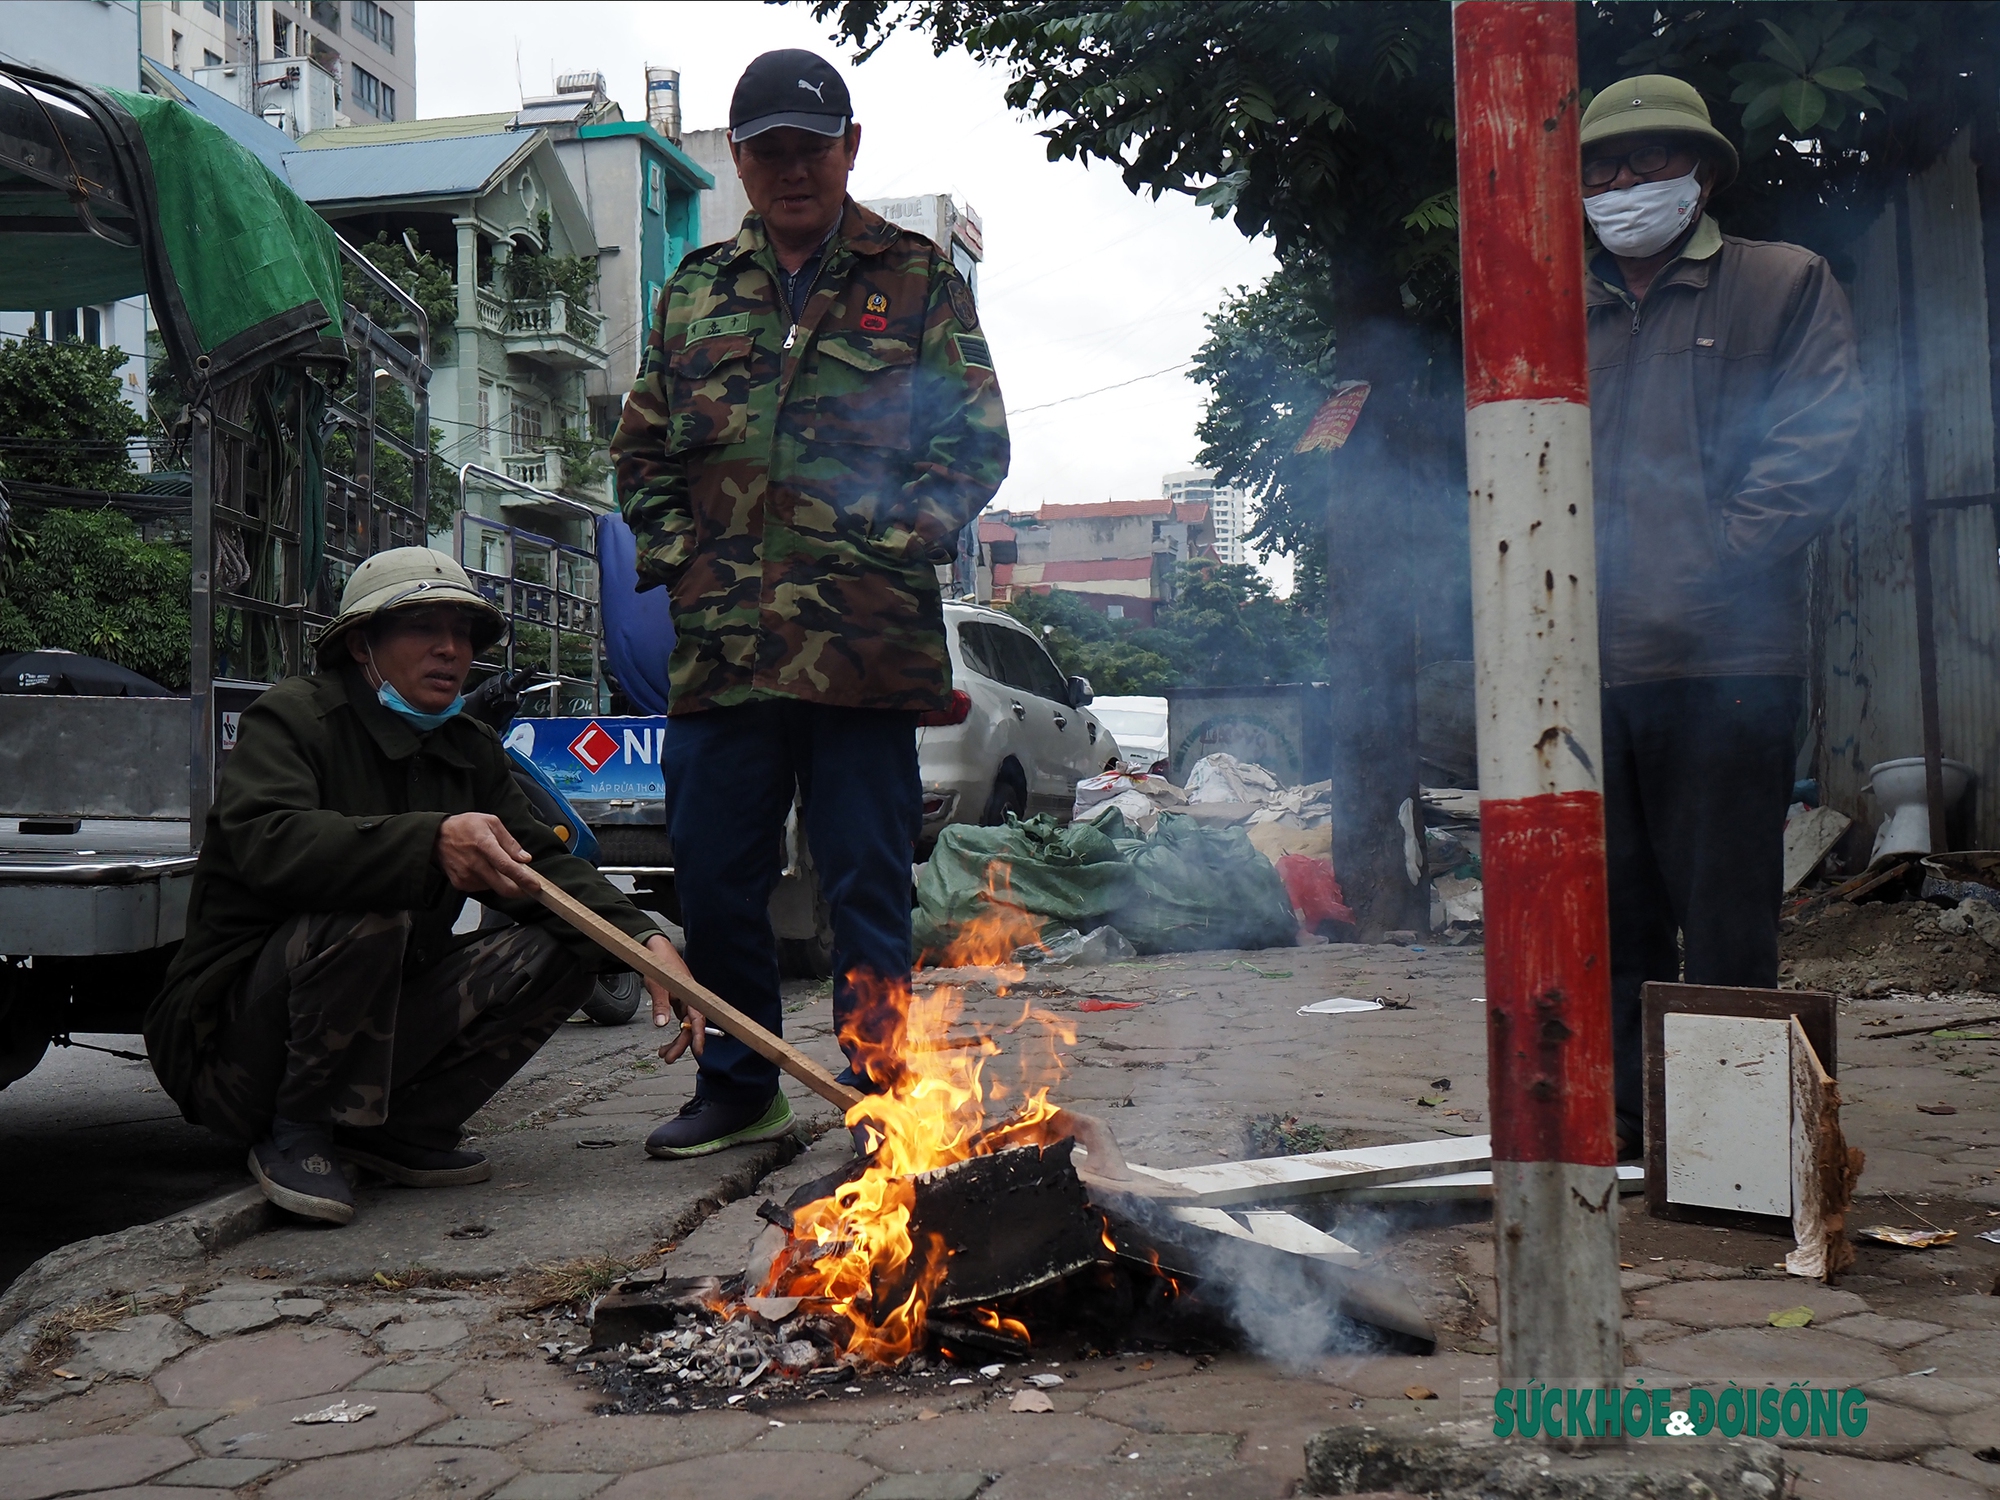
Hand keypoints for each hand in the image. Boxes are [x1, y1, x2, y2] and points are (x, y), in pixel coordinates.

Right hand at [433, 812, 535, 896]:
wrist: (436, 837)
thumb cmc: (464, 827)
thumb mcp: (491, 823)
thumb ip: (509, 842)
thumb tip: (525, 858)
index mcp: (483, 844)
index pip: (506, 866)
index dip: (523, 878)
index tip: (535, 886)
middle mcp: (474, 863)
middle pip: (502, 886)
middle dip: (519, 890)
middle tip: (528, 886)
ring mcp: (466, 875)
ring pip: (494, 887)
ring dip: (502, 881)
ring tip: (494, 865)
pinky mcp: (460, 884)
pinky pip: (482, 888)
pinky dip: (488, 881)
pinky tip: (482, 869)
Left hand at [646, 934, 705, 1062]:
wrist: (656, 948)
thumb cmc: (659, 964)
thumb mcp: (657, 985)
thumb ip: (660, 1004)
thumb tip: (662, 1025)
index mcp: (690, 994)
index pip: (697, 1019)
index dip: (698, 1036)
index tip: (698, 1051)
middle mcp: (691, 999)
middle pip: (690, 1027)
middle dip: (681, 1045)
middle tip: (667, 1059)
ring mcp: (686, 1001)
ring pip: (684, 1027)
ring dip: (676, 1042)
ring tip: (663, 1054)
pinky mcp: (679, 1002)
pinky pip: (680, 1022)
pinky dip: (673, 1032)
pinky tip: (666, 1042)